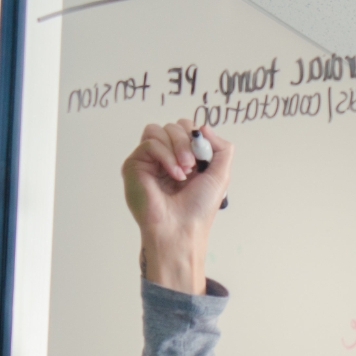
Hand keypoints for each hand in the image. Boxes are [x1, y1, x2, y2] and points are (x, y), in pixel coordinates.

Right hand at [121, 119, 231, 292]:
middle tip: (193, 166)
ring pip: (158, 130)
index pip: (186, 129)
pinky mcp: (134, 165)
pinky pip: (150, 143)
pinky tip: (174, 174)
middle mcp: (165, 157)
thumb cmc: (199, 208)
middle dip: (187, 141)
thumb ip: (221, 149)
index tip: (203, 160)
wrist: (181, 229)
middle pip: (173, 126)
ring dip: (177, 147)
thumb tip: (203, 127)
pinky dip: (166, 156)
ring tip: (184, 172)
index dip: (196, 137)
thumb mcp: (221, 175)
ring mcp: (148, 160)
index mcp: (184, 158)